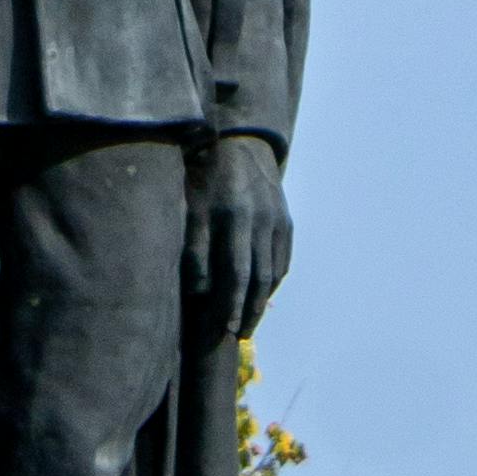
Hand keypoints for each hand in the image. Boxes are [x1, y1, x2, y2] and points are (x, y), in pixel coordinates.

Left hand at [185, 134, 291, 343]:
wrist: (239, 140)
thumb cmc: (204, 174)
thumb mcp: (190, 203)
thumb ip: (193, 245)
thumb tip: (198, 290)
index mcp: (234, 214)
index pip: (235, 271)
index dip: (230, 303)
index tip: (222, 329)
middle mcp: (260, 219)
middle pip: (257, 277)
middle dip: (248, 310)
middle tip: (237, 335)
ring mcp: (277, 219)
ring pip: (272, 271)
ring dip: (261, 301)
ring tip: (248, 323)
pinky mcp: (286, 219)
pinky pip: (282, 259)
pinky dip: (273, 281)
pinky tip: (261, 295)